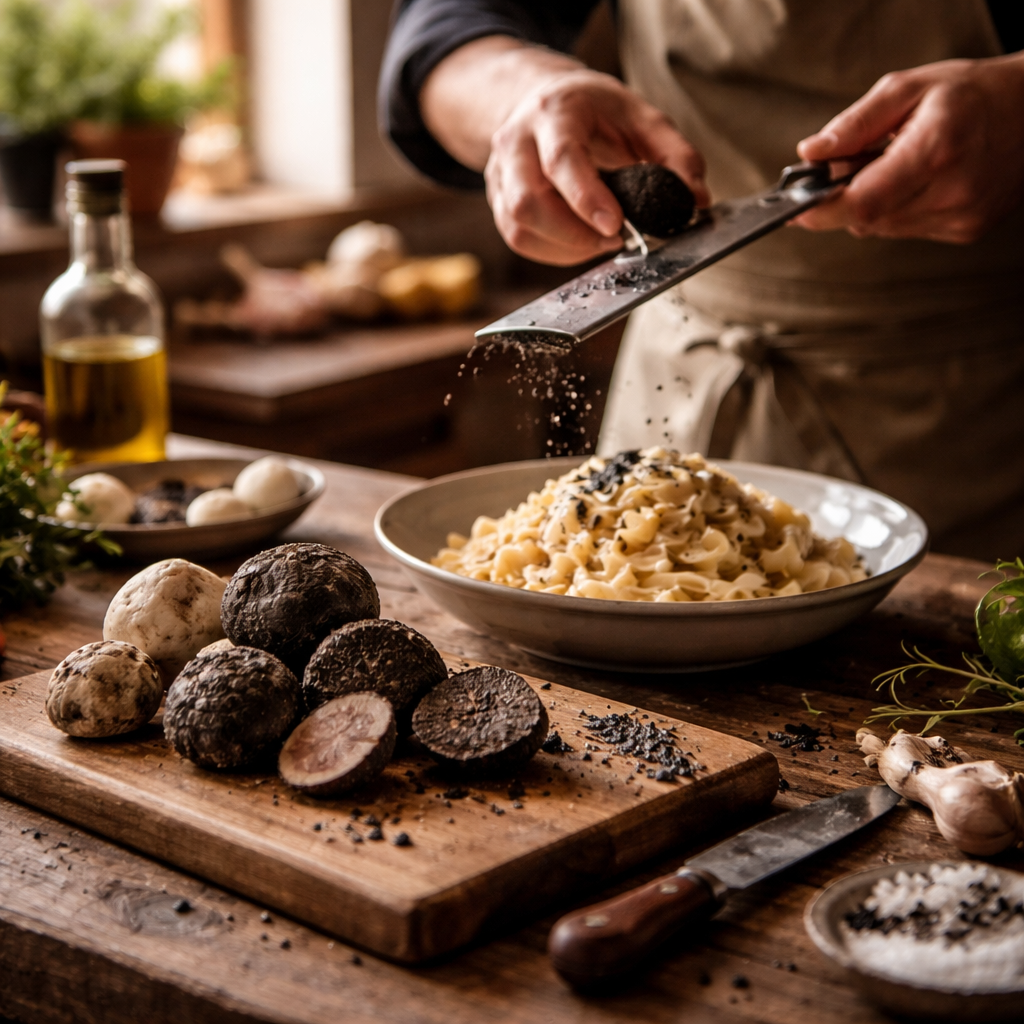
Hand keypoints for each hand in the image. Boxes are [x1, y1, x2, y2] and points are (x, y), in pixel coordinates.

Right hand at [485, 69, 708, 264]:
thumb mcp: (641, 118)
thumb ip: (674, 155)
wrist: (545, 102)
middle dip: (574, 233)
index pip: (562, 160)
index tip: (615, 226)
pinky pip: (519, 238)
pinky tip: (580, 244)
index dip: (586, 198)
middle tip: (614, 240)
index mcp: (554, 113)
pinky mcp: (498, 200)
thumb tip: (697, 199)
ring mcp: (500, 173)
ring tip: (600, 242)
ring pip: (518, 226)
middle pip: (528, 201)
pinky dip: (553, 252)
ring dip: (564, 247)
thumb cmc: (596, 112)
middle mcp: (516, 141)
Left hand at [792, 55, 1023, 243]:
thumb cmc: (972, 94)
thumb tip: (811, 154)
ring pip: (884, 229)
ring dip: (873, 205)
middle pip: (867, 219)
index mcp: (936, 149)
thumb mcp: (908, 88)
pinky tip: (920, 182)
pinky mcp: (966, 231)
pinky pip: (908, 231)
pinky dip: (899, 211)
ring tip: (896, 166)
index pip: (861, 201)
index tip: (795, 206)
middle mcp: (952, 190)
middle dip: (846, 198)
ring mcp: (962, 216)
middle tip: (855, 166)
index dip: (821, 209)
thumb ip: (856, 124)